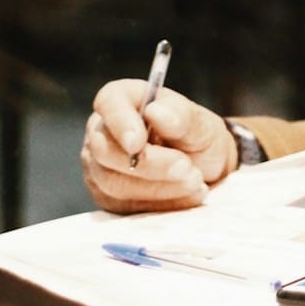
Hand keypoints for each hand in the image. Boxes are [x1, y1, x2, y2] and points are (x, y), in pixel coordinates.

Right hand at [81, 79, 235, 213]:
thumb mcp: (201, 124)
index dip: (120, 122)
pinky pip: (124, 206)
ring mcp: (100, 166)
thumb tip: (155, 112)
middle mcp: (103, 131)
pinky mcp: (107, 196)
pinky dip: (160, 203)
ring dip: (159, 187)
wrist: (204, 169)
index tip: (138, 143)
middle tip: (188, 168)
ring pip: (114, 183)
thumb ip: (182, 116)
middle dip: (150, 164)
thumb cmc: (198, 137)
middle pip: (106, 150)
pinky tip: (187, 196)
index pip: (109, 102)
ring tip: (195, 182)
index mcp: (125, 99)